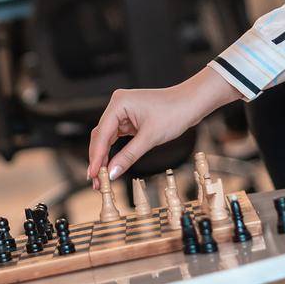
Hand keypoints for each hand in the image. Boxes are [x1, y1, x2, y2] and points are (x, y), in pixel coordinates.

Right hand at [86, 69, 238, 184]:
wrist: (192, 103)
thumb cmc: (174, 112)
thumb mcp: (150, 138)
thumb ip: (128, 156)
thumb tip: (112, 173)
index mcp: (119, 103)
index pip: (101, 134)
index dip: (96, 156)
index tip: (93, 174)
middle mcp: (118, 105)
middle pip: (101, 135)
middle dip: (98, 158)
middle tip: (95, 180)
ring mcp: (123, 111)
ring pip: (107, 137)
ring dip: (105, 156)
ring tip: (102, 177)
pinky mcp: (130, 118)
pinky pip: (117, 136)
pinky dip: (114, 150)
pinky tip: (111, 164)